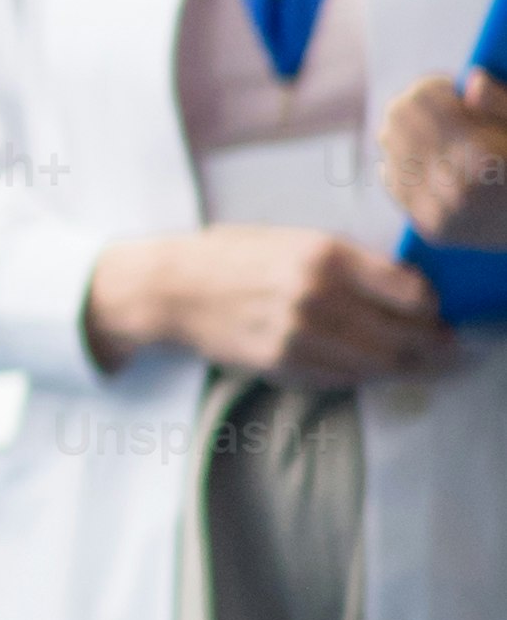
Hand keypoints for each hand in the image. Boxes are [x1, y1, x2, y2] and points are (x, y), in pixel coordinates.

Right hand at [81, 224, 449, 384]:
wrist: (171, 288)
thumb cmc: (234, 257)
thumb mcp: (298, 241)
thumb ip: (352, 266)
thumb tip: (408, 295)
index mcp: (325, 255)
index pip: (410, 292)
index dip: (433, 308)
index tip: (438, 314)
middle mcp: (317, 296)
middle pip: (403, 336)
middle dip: (433, 348)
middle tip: (447, 351)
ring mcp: (299, 335)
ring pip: (377, 365)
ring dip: (406, 368)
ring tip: (419, 365)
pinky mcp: (283, 363)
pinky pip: (342, 378)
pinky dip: (361, 375)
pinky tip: (366, 366)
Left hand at [385, 68, 506, 251]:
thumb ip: (503, 104)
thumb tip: (472, 78)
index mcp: (483, 157)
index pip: (422, 100)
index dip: (432, 86)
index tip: (448, 86)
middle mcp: (456, 189)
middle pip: (398, 120)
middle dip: (416, 106)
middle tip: (436, 103)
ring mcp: (441, 214)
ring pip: (390, 148)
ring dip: (406, 133)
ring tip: (434, 131)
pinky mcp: (433, 230)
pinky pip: (395, 181)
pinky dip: (403, 162)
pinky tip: (424, 155)